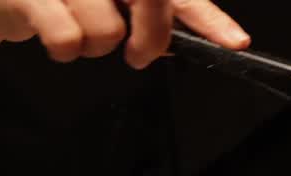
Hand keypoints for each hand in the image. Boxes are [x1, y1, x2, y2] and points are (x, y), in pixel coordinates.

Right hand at [0, 0, 249, 67]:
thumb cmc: (61, 0)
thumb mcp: (111, 3)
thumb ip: (149, 16)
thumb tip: (176, 40)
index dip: (208, 16)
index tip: (235, 41)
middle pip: (151, 1)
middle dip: (150, 38)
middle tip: (139, 55)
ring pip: (107, 30)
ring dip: (95, 48)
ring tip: (78, 34)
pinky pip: (68, 38)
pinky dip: (65, 51)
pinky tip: (54, 40)